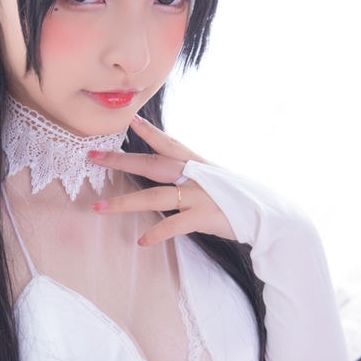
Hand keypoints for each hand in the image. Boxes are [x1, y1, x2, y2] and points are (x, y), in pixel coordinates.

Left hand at [89, 114, 234, 247]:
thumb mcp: (216, 179)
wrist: (267, 215)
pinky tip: (141, 241)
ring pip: (153, 196)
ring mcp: (198, 195)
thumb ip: (193, 176)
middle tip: (93, 156)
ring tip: (99, 207)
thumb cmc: (240, 199)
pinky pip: (173, 226)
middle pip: (151, 164)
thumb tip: (173, 176)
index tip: (129, 119)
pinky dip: (156, 234)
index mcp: (197, 164)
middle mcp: (195, 175)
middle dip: (120, 160)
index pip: (168, 143)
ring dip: (124, 203)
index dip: (148, 131)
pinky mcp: (203, 217)